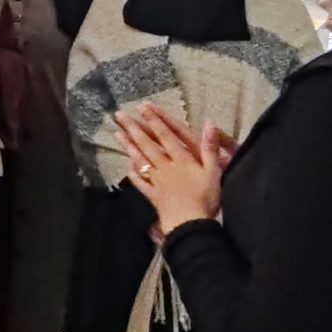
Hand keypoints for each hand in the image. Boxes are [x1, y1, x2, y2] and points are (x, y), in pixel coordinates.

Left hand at [113, 102, 227, 236]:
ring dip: (128, 146)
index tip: (141, 108)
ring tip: (117, 133)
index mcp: (181, 159)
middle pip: (147, 145)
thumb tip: (209, 123)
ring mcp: (157, 181)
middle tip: (119, 116)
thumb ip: (209, 147)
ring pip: (140, 160)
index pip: (165, 135)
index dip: (154, 120)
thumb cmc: (205, 198)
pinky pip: (140, 182)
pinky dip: (133, 173)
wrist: (190, 224)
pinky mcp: (153, 195)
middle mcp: (165, 167)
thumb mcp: (213, 171)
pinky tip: (127, 165)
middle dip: (133, 129)